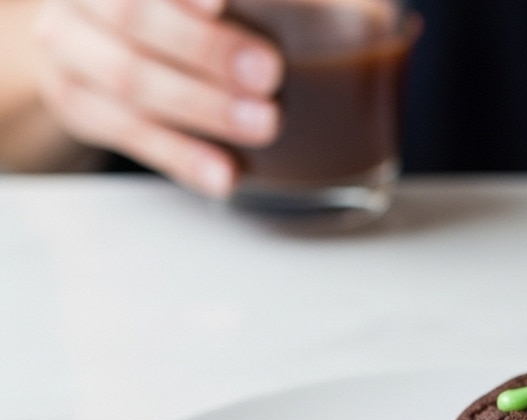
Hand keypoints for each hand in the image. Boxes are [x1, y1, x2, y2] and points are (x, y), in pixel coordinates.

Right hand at [33, 0, 283, 195]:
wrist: (106, 35)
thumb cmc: (183, 11)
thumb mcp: (215, 5)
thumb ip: (267, 1)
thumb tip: (338, 15)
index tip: (224, 4)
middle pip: (135, 15)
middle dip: (207, 49)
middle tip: (269, 75)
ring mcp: (67, 45)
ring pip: (130, 80)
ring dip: (203, 107)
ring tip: (263, 126)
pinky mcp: (73, 101)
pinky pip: (129, 133)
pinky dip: (183, 156)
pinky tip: (226, 175)